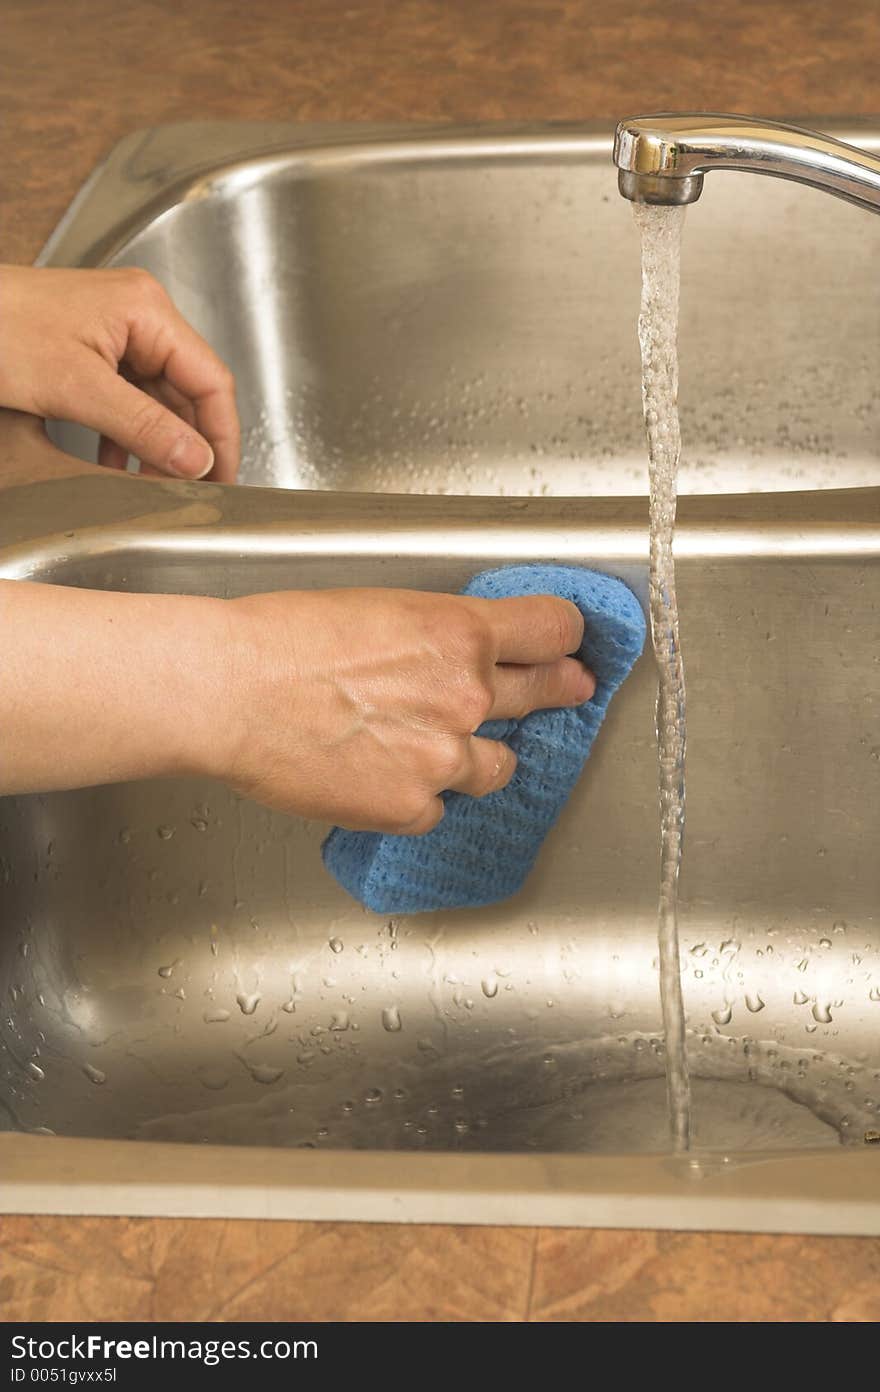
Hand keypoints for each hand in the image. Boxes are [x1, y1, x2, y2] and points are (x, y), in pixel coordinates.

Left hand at [0, 264, 238, 480]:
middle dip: (186, 446)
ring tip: (150, 484)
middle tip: (183, 491)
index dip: (221, 436)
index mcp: (148, 311)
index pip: (211, 381)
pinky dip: (127, 435)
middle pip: (188, 393)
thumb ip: (143, 426)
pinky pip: (128, 399)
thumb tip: (197, 459)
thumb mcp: (75, 387)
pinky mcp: (93, 350)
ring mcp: (117, 333)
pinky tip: (115, 466)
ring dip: (155, 445)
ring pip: (158, 401)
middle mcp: (140, 317)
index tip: (220, 480)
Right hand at [0, 584, 592, 835]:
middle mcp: (467, 695)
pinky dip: (416, 797)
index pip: (555, 629)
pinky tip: (378, 776)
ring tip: (435, 747)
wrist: (228, 691)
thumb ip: (435, 632)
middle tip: (569, 690)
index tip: (570, 645)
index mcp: (458, 632)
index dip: (566, 637)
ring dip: (477, 756)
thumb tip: (465, 649)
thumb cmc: (279, 638)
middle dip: (559, 690)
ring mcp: (444, 758)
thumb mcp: (376, 606)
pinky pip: (437, 808)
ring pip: (498, 765)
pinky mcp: (411, 807)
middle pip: (545, 692)